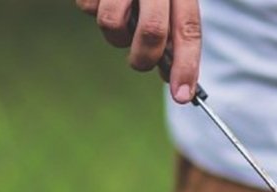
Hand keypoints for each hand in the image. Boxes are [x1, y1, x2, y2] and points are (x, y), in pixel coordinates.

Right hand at [76, 0, 201, 103]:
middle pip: (151, 33)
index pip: (189, 29)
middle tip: (140, 61)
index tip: (182, 97)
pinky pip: (87, 8)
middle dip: (144, 59)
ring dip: (115, 34)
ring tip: (120, 12)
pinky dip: (93, 7)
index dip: (187, 66)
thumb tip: (171, 75)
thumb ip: (172, 28)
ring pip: (112, 25)